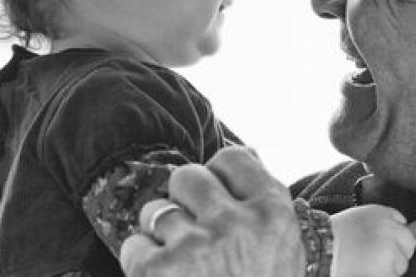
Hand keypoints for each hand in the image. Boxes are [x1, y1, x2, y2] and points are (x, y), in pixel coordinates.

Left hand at [120, 146, 305, 276]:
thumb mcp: (279, 245)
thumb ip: (261, 194)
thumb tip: (242, 151)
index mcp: (273, 214)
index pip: (231, 158)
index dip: (219, 178)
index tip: (218, 199)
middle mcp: (236, 224)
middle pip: (188, 176)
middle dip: (185, 200)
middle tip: (196, 234)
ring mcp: (197, 247)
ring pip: (157, 210)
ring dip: (162, 236)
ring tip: (184, 269)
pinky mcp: (158, 273)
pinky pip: (135, 243)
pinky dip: (142, 263)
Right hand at [330, 205, 415, 276]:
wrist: (321, 247)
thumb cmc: (333, 232)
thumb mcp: (356, 216)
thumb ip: (376, 221)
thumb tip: (395, 230)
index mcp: (380, 212)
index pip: (401, 221)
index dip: (393, 232)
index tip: (386, 240)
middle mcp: (390, 227)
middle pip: (408, 241)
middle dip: (399, 249)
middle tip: (380, 255)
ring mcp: (392, 249)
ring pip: (402, 262)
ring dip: (391, 264)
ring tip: (367, 261)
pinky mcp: (390, 269)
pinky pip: (393, 275)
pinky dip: (384, 274)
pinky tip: (368, 269)